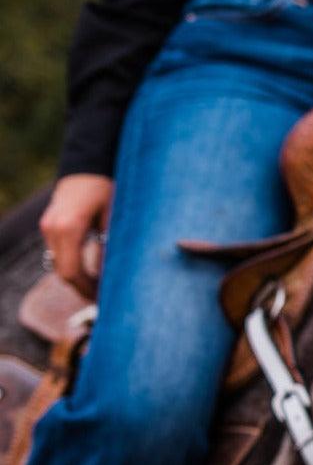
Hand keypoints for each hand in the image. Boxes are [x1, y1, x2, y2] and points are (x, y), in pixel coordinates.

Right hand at [39, 174, 114, 297]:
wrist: (88, 165)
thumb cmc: (106, 188)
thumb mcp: (113, 218)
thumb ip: (109, 247)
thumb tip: (111, 278)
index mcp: (69, 228)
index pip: (72, 271)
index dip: (87, 289)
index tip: (103, 299)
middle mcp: (52, 229)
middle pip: (62, 272)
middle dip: (81, 288)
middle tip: (102, 299)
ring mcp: (47, 227)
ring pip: (58, 264)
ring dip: (76, 278)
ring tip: (98, 288)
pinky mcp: (49, 225)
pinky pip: (57, 253)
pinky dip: (72, 265)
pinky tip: (90, 272)